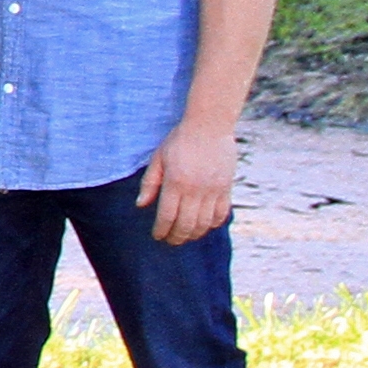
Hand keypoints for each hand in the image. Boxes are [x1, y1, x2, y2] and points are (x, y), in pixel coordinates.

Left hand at [139, 119, 240, 246]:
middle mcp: (195, 190)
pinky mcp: (226, 188)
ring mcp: (213, 191)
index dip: (161, 230)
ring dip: (194, 234)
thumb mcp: (158, 158)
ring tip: (185, 236)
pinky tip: (204, 226)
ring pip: (204, 224)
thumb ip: (150, 183)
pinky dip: (212, 224)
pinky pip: (221, 214)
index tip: (157, 236)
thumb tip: (141, 206)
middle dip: (176, 237)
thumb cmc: (179, 140)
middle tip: (170, 241)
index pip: (167, 216)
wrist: (209, 126)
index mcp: (175, 183)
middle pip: (186, 225)